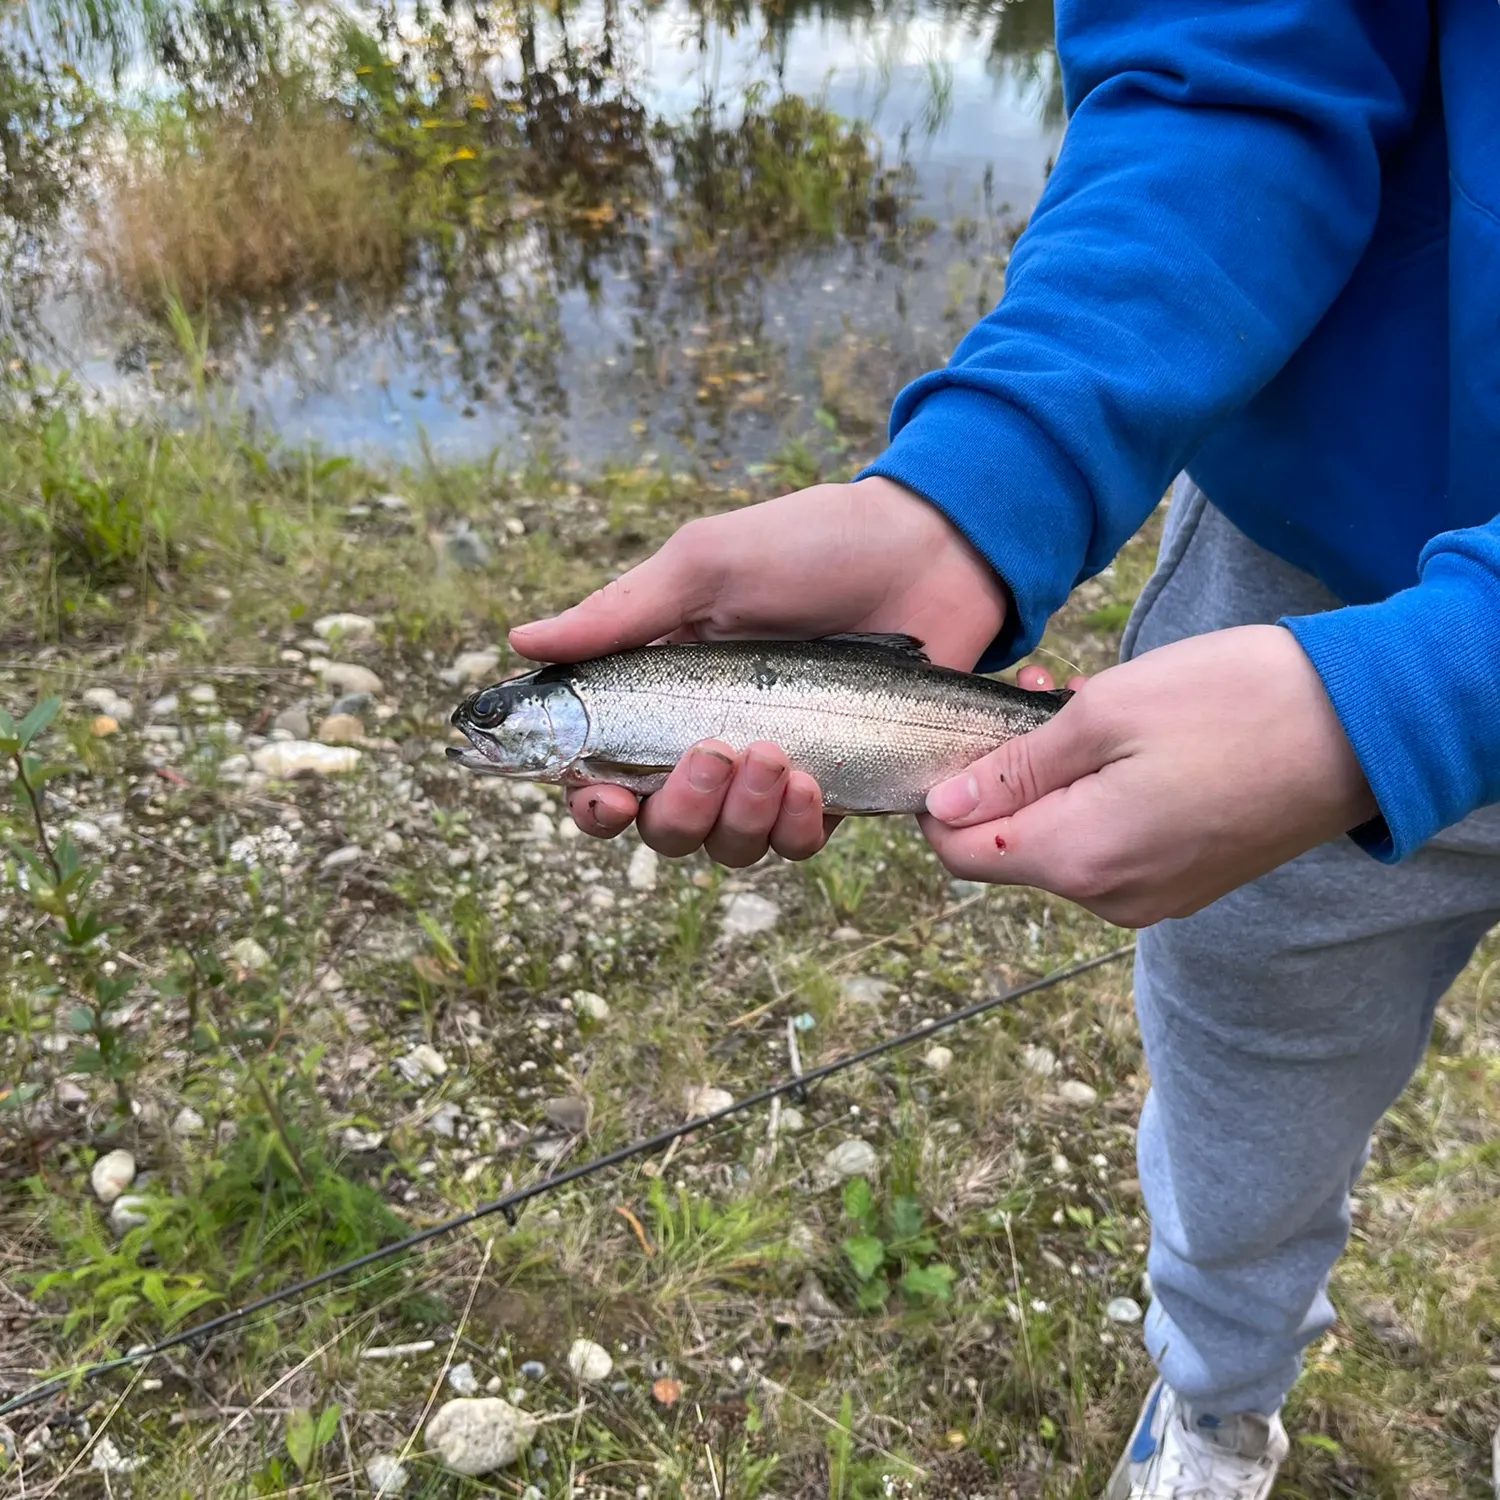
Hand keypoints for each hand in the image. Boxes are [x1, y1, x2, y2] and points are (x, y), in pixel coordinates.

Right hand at [510, 477, 1008, 862]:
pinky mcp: (833, 786)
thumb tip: (518, 642)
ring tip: (775, 758)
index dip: (589, 798)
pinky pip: (795, 842)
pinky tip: (810, 780)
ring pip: (725, 846)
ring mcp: (770, 769)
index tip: (601, 793)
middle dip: (677, 809)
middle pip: (660, 827)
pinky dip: (794, 826)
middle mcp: (707, 739)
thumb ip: (621, 614)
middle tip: (716, 752)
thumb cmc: (811, 544)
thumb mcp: (707, 566)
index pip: (601, 769)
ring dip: (738, 818)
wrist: (930, 552)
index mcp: (663, 688)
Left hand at [920, 625, 1378, 926]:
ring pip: (1060, 846)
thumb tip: (944, 809)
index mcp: (1081, 859)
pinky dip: (1097, 801)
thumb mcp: (1105, 714)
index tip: (968, 736)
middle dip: (1006, 779)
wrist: (1362, 727)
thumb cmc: (1234, 704)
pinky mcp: (1186, 882)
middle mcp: (1110, 899)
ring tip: (1087, 709)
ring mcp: (1153, 897)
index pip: (960, 854)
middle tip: (1039, 697)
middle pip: (1009, 850)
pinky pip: (1110, 849)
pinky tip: (1124, 745)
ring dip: (1054, 783)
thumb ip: (1015, 770)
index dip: (943, 798)